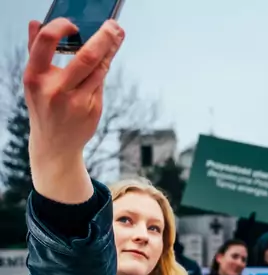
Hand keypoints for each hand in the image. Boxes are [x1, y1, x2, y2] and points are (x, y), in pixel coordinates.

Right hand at [24, 18, 124, 202]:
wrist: (55, 145)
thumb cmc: (44, 105)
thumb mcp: (34, 80)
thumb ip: (36, 51)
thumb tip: (35, 22)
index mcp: (35, 77)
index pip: (46, 42)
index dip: (62, 27)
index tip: (74, 24)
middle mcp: (56, 90)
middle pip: (86, 57)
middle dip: (104, 38)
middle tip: (114, 25)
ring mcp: (77, 102)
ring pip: (100, 69)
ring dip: (111, 49)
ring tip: (118, 35)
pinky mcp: (93, 109)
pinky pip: (101, 81)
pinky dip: (104, 67)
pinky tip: (107, 57)